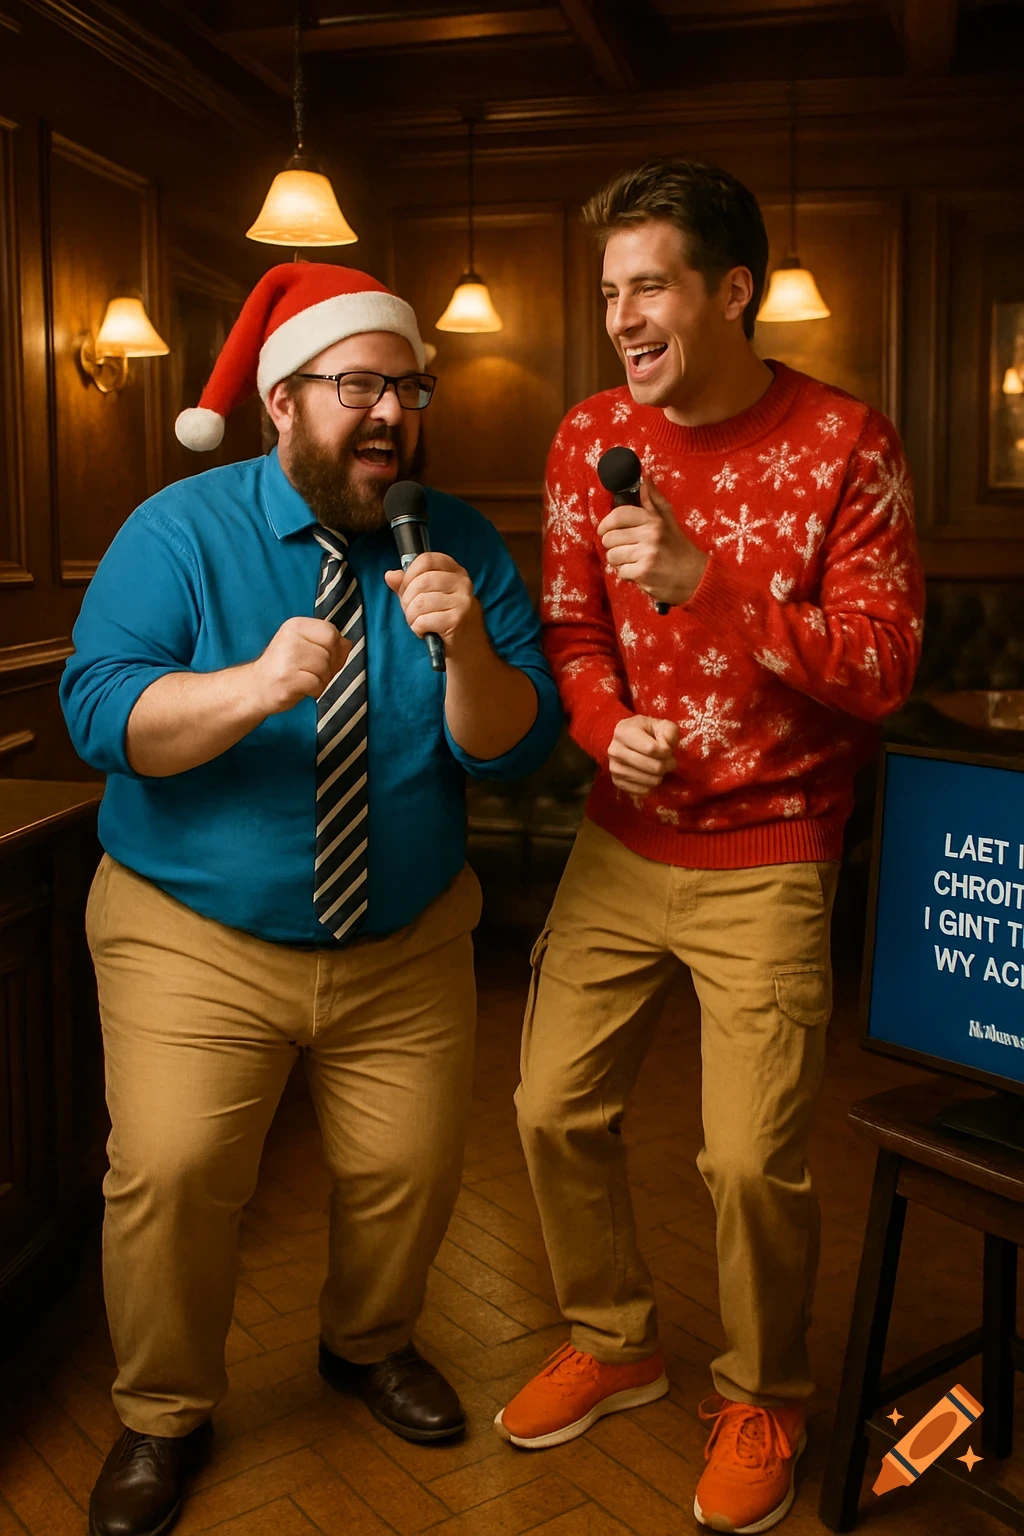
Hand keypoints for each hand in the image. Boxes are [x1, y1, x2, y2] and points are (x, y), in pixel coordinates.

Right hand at [249, 617, 349, 715]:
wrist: (257, 687)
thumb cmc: (285, 667)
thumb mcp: (304, 646)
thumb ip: (328, 643)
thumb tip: (348, 644)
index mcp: (296, 625)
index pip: (330, 632)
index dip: (335, 649)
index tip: (326, 659)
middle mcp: (290, 638)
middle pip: (330, 651)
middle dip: (329, 667)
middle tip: (315, 673)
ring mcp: (287, 658)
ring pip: (325, 668)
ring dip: (322, 680)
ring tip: (308, 680)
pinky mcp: (287, 678)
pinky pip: (317, 684)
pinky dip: (315, 690)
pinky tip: (303, 689)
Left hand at [384, 552, 484, 660]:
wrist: (468, 647)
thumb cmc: (445, 618)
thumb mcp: (428, 596)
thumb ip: (408, 584)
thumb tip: (390, 575)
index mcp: (455, 571)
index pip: (427, 559)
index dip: (410, 573)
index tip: (406, 587)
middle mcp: (462, 583)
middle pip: (422, 581)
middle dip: (407, 599)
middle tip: (411, 611)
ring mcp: (462, 602)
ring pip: (420, 602)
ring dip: (411, 616)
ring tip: (418, 623)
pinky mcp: (457, 620)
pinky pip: (423, 620)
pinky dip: (417, 628)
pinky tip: (424, 631)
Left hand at [598, 479, 707, 605]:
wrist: (695, 576)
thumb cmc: (679, 548)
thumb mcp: (668, 521)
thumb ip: (653, 500)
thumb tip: (644, 478)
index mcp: (653, 520)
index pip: (618, 515)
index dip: (606, 524)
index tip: (604, 531)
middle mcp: (649, 534)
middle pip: (609, 538)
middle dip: (614, 546)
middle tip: (627, 550)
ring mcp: (646, 553)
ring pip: (612, 556)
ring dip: (620, 561)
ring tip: (635, 561)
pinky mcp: (643, 572)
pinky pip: (621, 572)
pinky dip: (628, 575)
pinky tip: (641, 573)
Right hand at [608, 715, 679, 795]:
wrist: (627, 741)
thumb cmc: (646, 732)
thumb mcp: (660, 725)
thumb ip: (669, 730)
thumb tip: (668, 745)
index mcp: (624, 732)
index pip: (652, 749)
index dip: (667, 751)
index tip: (668, 749)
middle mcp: (615, 751)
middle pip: (654, 767)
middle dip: (667, 765)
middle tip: (669, 761)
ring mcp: (614, 768)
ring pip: (650, 781)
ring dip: (661, 775)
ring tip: (659, 766)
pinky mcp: (616, 782)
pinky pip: (642, 791)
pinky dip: (651, 785)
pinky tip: (650, 775)